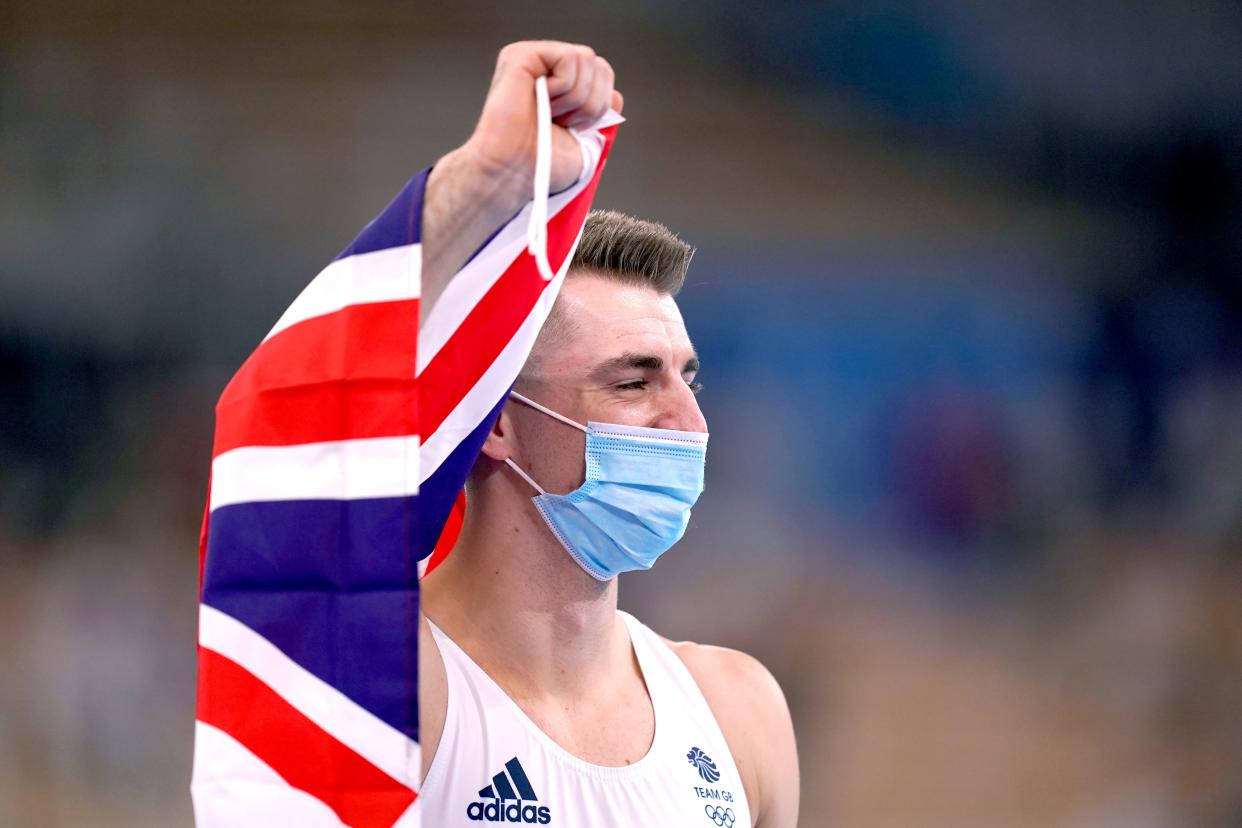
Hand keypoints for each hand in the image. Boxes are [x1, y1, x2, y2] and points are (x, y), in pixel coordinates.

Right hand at [463, 41, 622, 199]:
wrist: (516, 172)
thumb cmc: (543, 165)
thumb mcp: (585, 143)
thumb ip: (601, 117)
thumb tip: (616, 95)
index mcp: (559, 85)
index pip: (602, 74)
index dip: (600, 104)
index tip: (575, 128)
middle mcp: (546, 68)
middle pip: (599, 65)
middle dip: (591, 103)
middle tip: (564, 123)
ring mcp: (533, 59)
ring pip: (586, 58)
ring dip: (576, 98)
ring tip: (552, 114)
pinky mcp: (522, 55)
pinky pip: (569, 57)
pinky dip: (564, 87)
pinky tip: (542, 102)